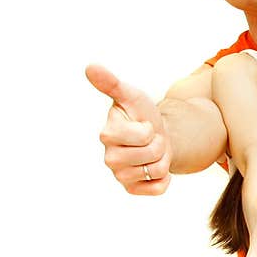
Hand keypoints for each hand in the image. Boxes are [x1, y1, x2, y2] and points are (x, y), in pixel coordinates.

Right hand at [86, 64, 171, 194]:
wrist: (156, 135)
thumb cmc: (141, 115)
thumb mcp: (130, 96)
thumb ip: (112, 83)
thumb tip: (91, 66)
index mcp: (106, 134)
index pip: (141, 136)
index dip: (149, 129)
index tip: (143, 125)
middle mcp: (109, 158)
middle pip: (150, 155)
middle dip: (158, 144)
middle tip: (150, 139)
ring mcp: (120, 176)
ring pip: (156, 170)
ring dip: (162, 159)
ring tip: (152, 151)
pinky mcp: (132, 189)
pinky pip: (158, 188)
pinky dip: (165, 178)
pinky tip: (155, 168)